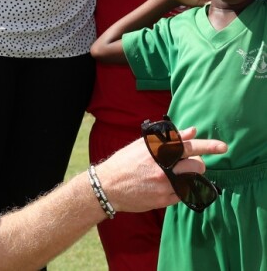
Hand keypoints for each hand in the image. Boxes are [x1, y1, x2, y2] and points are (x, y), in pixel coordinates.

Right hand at [95, 127, 226, 212]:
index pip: (190, 146)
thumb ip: (169, 138)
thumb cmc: (125, 162)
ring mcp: (165, 185)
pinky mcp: (164, 200)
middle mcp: (164, 168)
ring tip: (179, 174)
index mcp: (158, 151)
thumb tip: (192, 131)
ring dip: (191, 176)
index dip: (209, 146)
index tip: (223, 146)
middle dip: (198, 164)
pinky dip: (181, 188)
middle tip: (188, 164)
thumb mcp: (143, 145)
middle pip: (197, 166)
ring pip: (193, 180)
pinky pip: (183, 193)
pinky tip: (168, 185)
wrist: (108, 186)